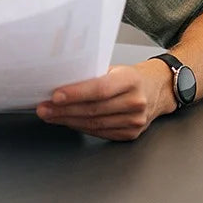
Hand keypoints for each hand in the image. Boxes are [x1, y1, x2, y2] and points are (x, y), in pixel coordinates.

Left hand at [35, 62, 174, 140]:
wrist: (158, 89)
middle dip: (64, 110)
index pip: (100, 89)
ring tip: (50, 115)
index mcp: (131, 80)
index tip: (55, 95)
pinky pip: (100, 132)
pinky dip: (81, 127)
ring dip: (68, 121)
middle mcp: (135, 102)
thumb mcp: (115, 68)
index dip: (76, 93)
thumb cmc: (132, 77)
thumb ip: (93, 75)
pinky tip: (68, 122)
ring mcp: (135, 121)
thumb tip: (61, 80)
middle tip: (44, 108)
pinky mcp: (131, 134)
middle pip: (94, 109)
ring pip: (94, 124)